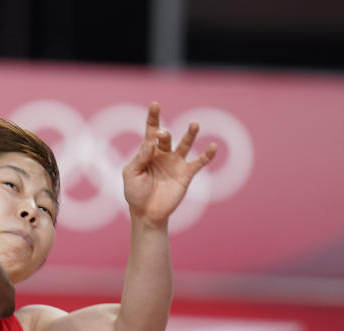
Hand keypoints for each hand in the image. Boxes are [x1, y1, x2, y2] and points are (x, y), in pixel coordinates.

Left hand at [122, 101, 216, 225]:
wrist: (147, 213)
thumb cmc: (135, 193)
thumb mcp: (131, 174)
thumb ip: (139, 158)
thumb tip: (150, 143)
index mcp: (148, 152)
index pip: (151, 130)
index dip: (153, 117)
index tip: (155, 104)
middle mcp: (163, 154)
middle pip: (165, 137)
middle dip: (163, 134)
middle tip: (161, 135)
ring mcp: (176, 163)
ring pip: (185, 144)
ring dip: (190, 134)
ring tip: (194, 124)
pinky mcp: (186, 174)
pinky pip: (199, 162)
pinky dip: (207, 155)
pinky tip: (213, 146)